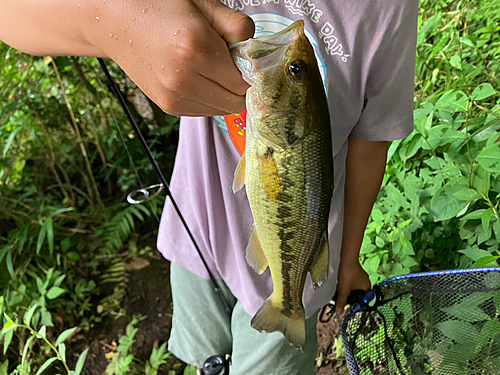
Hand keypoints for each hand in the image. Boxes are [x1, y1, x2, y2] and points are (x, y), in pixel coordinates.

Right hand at [84, 0, 253, 115]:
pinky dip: (209, 98)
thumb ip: (235, 24)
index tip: (244, 59)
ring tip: (210, 68)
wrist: (115, 22)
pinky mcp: (168, 107)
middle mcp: (183, 79)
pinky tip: (198, 77)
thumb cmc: (159, 6)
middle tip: (229, 63)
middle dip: (239, 85)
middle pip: (235, 101)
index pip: (243, 81)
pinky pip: (204, 111)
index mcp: (195, 49)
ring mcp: (173, 97)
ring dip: (224, 93)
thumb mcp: (202, 4)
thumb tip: (255, 48)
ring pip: (221, 110)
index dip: (250, 72)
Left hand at [335, 261, 370, 315]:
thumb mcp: (344, 290)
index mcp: (367, 289)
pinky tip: (342, 285)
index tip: (347, 306)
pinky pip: (353, 283)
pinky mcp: (357, 273)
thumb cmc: (347, 275)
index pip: (362, 301)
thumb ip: (342, 302)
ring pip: (355, 289)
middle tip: (342, 299)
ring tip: (340, 293)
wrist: (347, 258)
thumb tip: (340, 314)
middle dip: (350, 298)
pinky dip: (348, 285)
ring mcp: (362, 278)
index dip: (355, 304)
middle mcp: (367, 284)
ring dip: (348, 291)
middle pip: (358, 295)